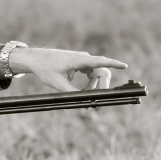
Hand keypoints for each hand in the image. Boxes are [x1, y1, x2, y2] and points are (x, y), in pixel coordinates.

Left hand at [8, 47, 126, 91]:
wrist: (36, 59)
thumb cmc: (46, 69)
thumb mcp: (58, 84)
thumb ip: (72, 93)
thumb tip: (84, 101)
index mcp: (79, 60)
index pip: (100, 61)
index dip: (114, 64)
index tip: (124, 66)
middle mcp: (83, 58)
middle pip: (101, 71)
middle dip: (102, 85)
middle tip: (98, 98)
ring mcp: (81, 60)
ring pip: (96, 73)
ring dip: (94, 85)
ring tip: (84, 95)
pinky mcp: (79, 63)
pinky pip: (90, 73)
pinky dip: (89, 82)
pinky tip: (83, 90)